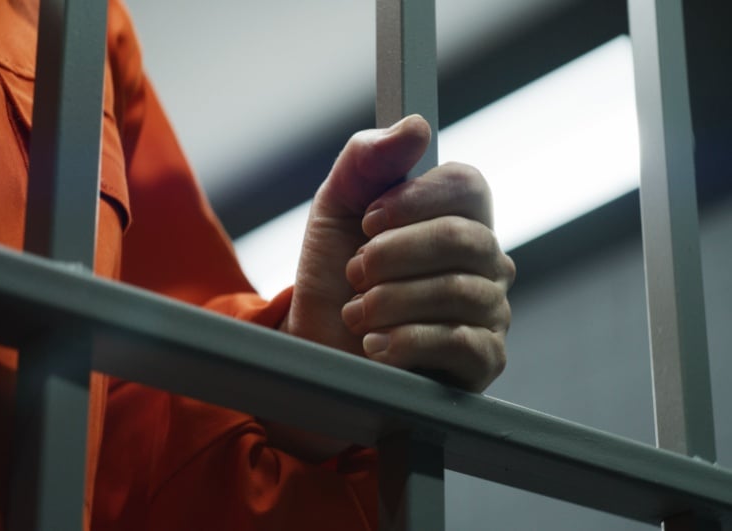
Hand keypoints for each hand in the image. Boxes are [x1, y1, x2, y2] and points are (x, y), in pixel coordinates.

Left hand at [270, 115, 513, 458]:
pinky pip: (461, 342)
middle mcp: (485, 261)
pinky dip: (406, 341)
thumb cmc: (334, 275)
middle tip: (354, 274)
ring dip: (389, 301)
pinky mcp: (484, 361)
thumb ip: (366, 160)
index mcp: (456, 217)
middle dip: (391, 256)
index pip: (467, 185)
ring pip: (457, 290)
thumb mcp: (337, 207)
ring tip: (356, 314)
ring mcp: (489, 311)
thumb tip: (415, 126)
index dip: (414, 199)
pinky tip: (375, 346)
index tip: (367, 221)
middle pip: (461, 238)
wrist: (317, 343)